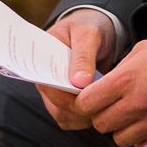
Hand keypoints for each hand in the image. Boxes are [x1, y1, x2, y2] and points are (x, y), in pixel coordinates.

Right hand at [36, 9, 116, 129]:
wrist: (97, 30)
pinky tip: (103, 105)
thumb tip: (79, 83)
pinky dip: (87, 118)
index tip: (87, 93)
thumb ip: (83, 56)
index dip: (64, 93)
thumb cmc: (88, 27)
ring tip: (106, 100)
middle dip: (81, 105)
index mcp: (41, 60)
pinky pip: (71, 119)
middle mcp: (44, 80)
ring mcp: (54, 93)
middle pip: (56, 105)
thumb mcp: (87, 34)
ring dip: (85, 115)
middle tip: (105, 97)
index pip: (46, 84)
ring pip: (64, 116)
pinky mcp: (66, 102)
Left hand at [75, 32, 146, 146]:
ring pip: (119, 137)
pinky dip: (140, 135)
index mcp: (125, 80)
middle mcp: (136, 103)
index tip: (91, 97)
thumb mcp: (138, 51)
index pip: (85, 104)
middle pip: (100, 124)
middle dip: (103, 114)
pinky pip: (140, 143)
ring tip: (134, 110)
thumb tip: (98, 89)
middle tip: (114, 103)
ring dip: (122, 126)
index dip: (85, 101)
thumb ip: (115, 73)